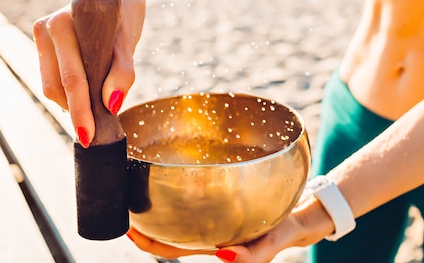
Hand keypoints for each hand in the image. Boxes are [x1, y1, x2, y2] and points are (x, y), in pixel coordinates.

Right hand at [32, 0, 145, 145]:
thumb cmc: (125, 14)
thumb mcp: (130, 38)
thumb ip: (123, 70)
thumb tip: (112, 104)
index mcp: (66, 21)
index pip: (73, 76)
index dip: (81, 109)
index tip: (89, 135)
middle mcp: (48, 26)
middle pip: (57, 85)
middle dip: (75, 112)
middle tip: (92, 134)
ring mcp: (42, 34)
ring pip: (51, 85)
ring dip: (71, 103)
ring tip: (95, 108)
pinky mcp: (43, 43)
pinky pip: (52, 78)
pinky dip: (68, 92)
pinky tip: (86, 94)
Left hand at [127, 196, 334, 262]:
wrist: (302, 214)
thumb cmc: (284, 233)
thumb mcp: (271, 245)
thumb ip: (252, 255)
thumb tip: (224, 257)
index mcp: (210, 243)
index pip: (169, 247)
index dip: (146, 241)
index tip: (127, 229)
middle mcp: (205, 229)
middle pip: (164, 229)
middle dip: (142, 220)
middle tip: (121, 200)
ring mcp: (211, 214)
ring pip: (174, 211)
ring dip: (154, 201)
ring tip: (135, 183)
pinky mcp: (220, 197)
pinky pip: (192, 193)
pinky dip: (175, 184)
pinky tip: (168, 169)